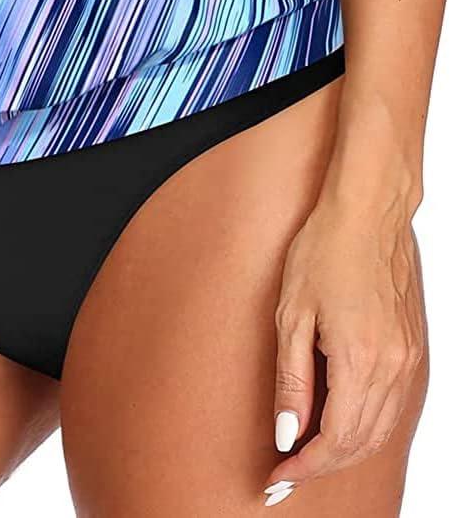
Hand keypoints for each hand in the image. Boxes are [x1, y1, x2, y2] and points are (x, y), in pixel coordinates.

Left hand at [262, 192, 425, 505]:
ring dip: (345, 451)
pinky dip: (366, 427)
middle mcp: (392, 368)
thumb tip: (286, 433)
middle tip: (287, 473)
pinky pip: (392, 407)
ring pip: (379, 431)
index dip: (305, 466)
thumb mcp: (292, 313)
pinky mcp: (411, 349)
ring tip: (308, 456)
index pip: (334, 440)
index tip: (278, 477)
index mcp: (359, 360)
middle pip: (360, 444)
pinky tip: (341, 425)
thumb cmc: (324, 250)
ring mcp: (407, 360)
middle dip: (323, 466)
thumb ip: (291, 379)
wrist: (368, 212)